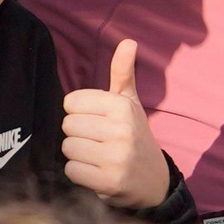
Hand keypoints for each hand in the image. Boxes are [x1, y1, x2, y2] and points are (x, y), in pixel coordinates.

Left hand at [61, 39, 169, 209]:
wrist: (155, 181)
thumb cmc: (134, 136)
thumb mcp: (130, 103)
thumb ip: (123, 72)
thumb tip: (129, 41)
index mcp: (122, 106)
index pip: (71, 102)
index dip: (79, 113)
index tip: (96, 121)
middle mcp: (121, 130)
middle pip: (68, 125)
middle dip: (78, 134)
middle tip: (98, 142)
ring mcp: (116, 157)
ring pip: (68, 147)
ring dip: (78, 155)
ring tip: (97, 156)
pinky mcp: (109, 182)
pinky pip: (72, 170)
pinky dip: (80, 173)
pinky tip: (96, 172)